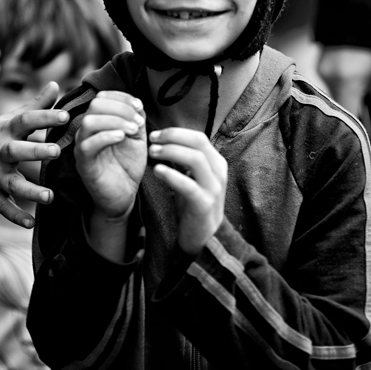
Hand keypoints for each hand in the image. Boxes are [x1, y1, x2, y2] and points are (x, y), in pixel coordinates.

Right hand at [0, 82, 67, 227]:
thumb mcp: (10, 119)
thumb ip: (35, 105)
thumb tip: (56, 84)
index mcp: (6, 131)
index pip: (25, 121)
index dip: (44, 117)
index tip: (65, 116)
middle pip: (16, 151)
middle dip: (35, 151)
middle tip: (56, 152)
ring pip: (11, 183)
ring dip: (30, 191)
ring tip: (49, 196)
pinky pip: (3, 207)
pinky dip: (15, 216)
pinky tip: (31, 222)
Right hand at [75, 90, 146, 220]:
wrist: (124, 195)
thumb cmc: (127, 165)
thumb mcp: (136, 137)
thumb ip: (135, 119)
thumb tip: (137, 103)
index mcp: (98, 121)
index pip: (102, 97)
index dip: (122, 97)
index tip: (139, 106)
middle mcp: (87, 131)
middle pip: (95, 104)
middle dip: (121, 108)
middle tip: (138, 121)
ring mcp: (83, 146)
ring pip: (89, 121)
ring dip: (115, 120)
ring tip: (133, 130)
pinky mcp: (84, 163)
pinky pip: (88, 144)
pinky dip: (107, 136)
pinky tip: (123, 137)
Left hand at [149, 128, 226, 254]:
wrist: (203, 237)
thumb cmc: (193, 203)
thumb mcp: (193, 177)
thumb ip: (184, 159)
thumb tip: (163, 139)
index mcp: (216, 162)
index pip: (198, 137)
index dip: (175, 132)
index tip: (155, 135)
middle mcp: (218, 172)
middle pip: (198, 142)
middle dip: (172, 137)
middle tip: (152, 140)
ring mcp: (214, 189)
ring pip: (196, 159)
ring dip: (171, 151)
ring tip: (152, 152)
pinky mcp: (204, 205)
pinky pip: (188, 185)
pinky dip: (172, 175)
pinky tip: (157, 170)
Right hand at [318, 46, 370, 160]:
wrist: (361, 7)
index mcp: (347, 82)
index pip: (352, 120)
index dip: (364, 136)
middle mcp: (329, 77)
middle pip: (344, 110)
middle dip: (361, 121)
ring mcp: (323, 69)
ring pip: (338, 98)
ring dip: (354, 104)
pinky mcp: (322, 63)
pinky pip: (333, 85)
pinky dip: (346, 90)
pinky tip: (358, 88)